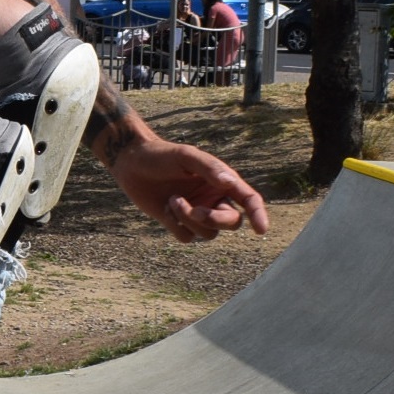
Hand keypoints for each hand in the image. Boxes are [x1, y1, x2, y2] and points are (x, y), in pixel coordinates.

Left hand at [108, 138, 268, 243]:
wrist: (132, 163)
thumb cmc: (162, 155)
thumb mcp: (186, 156)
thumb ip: (209, 167)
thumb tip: (230, 182)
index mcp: (222, 181)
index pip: (249, 200)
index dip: (258, 215)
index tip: (261, 230)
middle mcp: (214, 199)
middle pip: (231, 222)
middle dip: (215, 220)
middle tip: (196, 210)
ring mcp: (197, 212)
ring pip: (209, 234)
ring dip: (191, 220)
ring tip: (173, 200)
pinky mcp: (179, 224)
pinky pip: (187, 237)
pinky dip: (176, 225)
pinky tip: (166, 209)